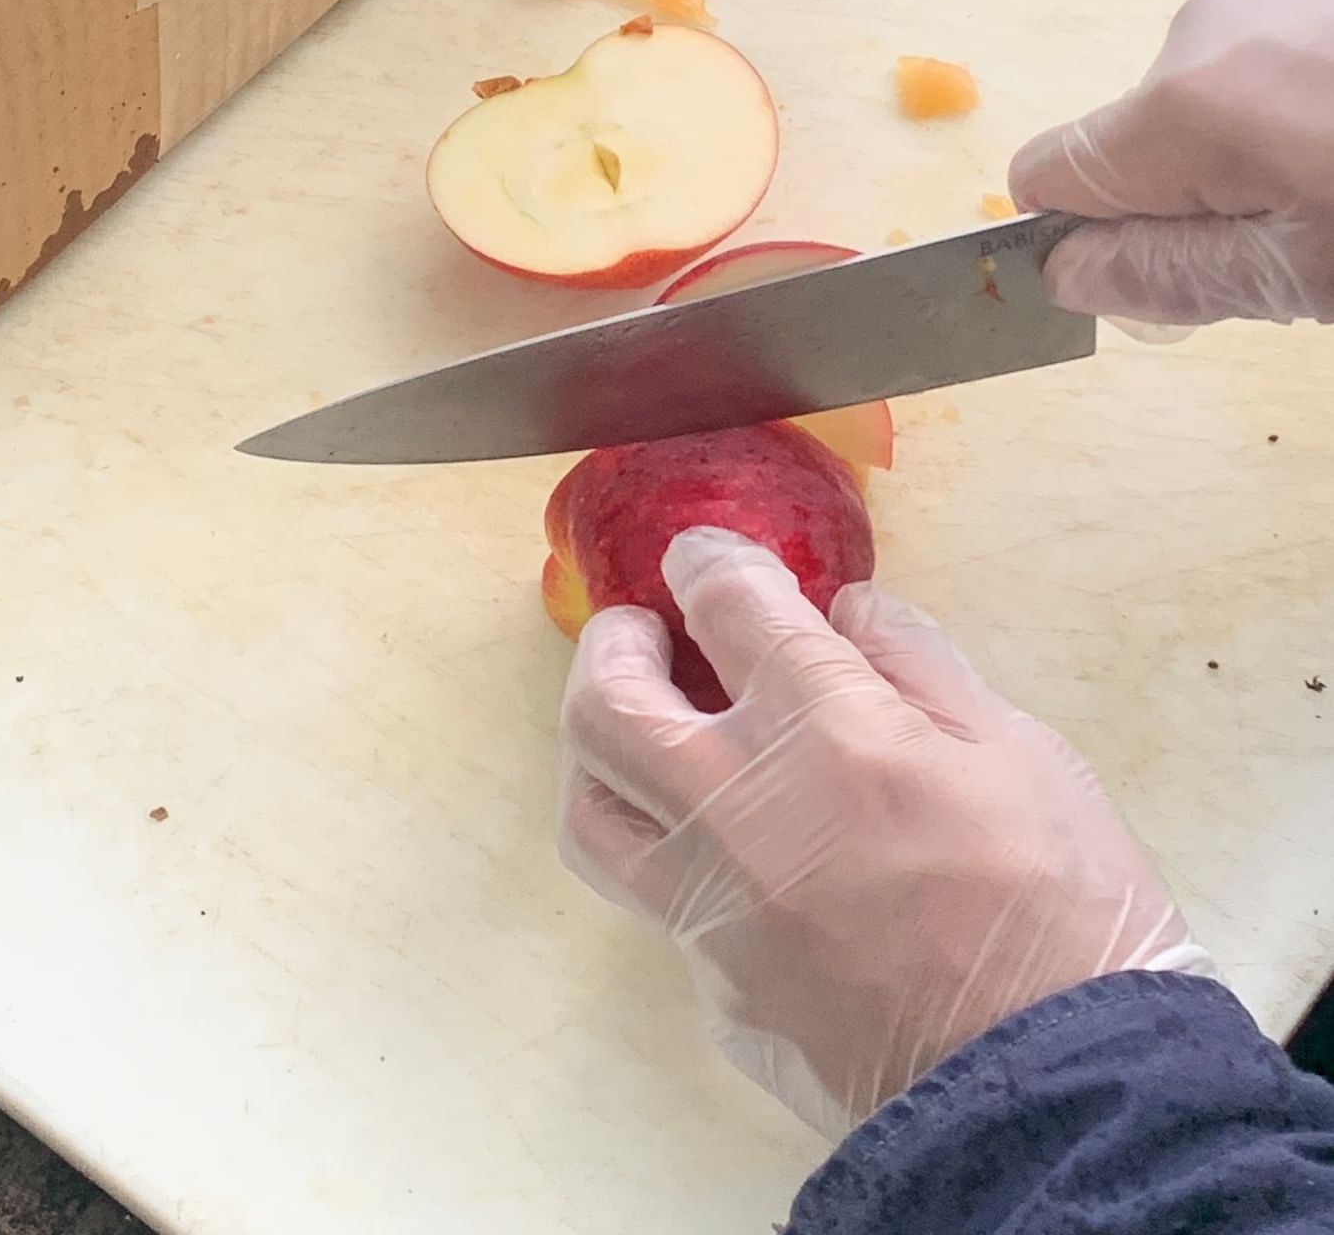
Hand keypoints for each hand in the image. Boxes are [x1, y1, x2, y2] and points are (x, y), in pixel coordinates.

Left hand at [559, 528, 1213, 1138]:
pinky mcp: (714, 991)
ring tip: (639, 732)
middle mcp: (737, 810)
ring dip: (598, 753)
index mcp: (824, 728)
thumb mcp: (1023, 750)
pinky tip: (728, 853)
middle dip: (609, 645)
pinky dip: (677, 857)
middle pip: (606, 702)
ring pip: (590, 811)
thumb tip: (850, 613)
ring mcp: (710, 910)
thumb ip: (922, 665)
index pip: (726, 605)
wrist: (1056, 1095)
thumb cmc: (1064, 908)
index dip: (710, 563)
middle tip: (639, 633)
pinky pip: (661, 905)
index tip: (708, 560)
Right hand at [1010, 0, 1333, 324]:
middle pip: (1139, 144)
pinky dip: (1303, 104)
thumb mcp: (1309, 270)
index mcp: (1180, 106)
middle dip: (1198, 198)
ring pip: (1210, 104)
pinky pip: (1267, 62)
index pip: (1046, 176)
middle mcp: (1203, 31)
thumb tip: (1063, 272)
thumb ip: (1171, 274)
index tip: (1167, 271)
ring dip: (1258, 149)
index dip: (1086, 238)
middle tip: (1308, 235)